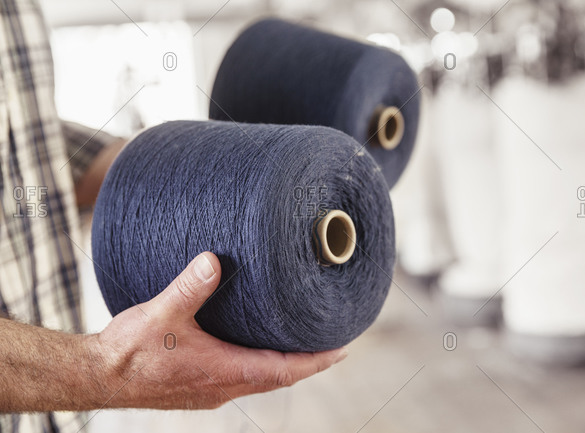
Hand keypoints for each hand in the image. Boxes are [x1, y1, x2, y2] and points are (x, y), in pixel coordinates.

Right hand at [91, 252, 346, 409]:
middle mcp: (222, 386)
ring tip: (303, 346)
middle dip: (308, 362)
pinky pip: (242, 379)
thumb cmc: (128, 351)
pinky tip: (257, 350)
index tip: (341, 350)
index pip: (283, 370)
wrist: (97, 376)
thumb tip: (214, 261)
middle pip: (279, 378)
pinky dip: (261, 366)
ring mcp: (211, 390)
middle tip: (331, 344)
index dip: (315, 361)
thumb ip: (189, 287)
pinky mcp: (199, 387)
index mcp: (222, 370)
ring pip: (261, 380)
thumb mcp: (161, 314)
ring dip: (286, 365)